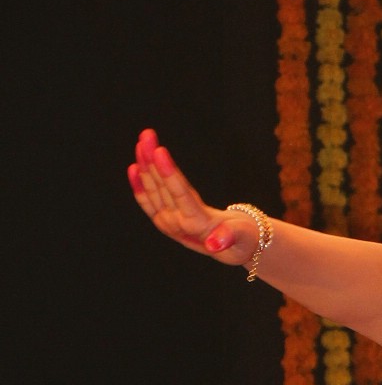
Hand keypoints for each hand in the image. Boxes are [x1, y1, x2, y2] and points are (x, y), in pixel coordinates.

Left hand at [126, 128, 259, 267]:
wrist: (238, 249)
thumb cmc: (244, 238)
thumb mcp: (242, 237)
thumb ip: (228, 238)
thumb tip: (215, 244)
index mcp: (196, 226)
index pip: (180, 195)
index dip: (169, 172)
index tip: (159, 151)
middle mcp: (178, 225)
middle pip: (162, 188)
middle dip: (152, 160)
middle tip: (147, 134)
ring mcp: (170, 223)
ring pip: (154, 190)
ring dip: (146, 165)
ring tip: (142, 141)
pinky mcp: (167, 220)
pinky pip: (149, 202)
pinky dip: (140, 186)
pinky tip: (133, 168)